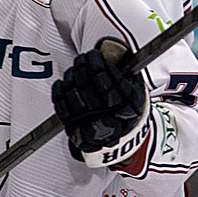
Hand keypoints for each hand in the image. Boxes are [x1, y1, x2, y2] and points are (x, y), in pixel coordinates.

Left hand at [51, 38, 150, 167]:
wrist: (122, 141)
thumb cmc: (129, 115)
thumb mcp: (138, 94)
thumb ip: (128, 75)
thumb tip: (117, 56)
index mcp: (122, 103)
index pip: (102, 74)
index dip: (95, 60)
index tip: (94, 54)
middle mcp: (103, 113)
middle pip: (85, 80)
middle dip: (82, 64)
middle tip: (83, 58)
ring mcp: (87, 121)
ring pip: (71, 89)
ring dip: (71, 74)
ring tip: (76, 69)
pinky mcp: (73, 127)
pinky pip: (60, 104)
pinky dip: (59, 90)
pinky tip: (63, 83)